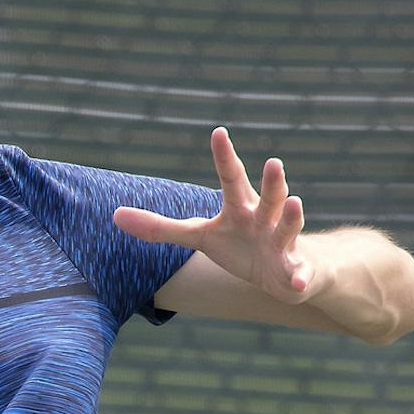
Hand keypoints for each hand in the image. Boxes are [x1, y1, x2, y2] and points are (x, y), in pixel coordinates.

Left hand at [112, 127, 318, 303]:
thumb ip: (159, 227)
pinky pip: (298, 274)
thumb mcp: (198, 236)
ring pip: (289, 227)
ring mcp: (283, 244)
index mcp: (240, 208)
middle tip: (273, 162)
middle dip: (271, 182)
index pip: (231, 178)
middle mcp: (264, 220)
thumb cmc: (239, 246)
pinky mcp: (295, 271)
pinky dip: (298, 277)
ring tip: (293, 202)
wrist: (283, 272)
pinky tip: (297, 281)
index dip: (224, 157)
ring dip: (291, 217)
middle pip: (268, 197)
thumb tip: (114, 215)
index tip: (218, 132)